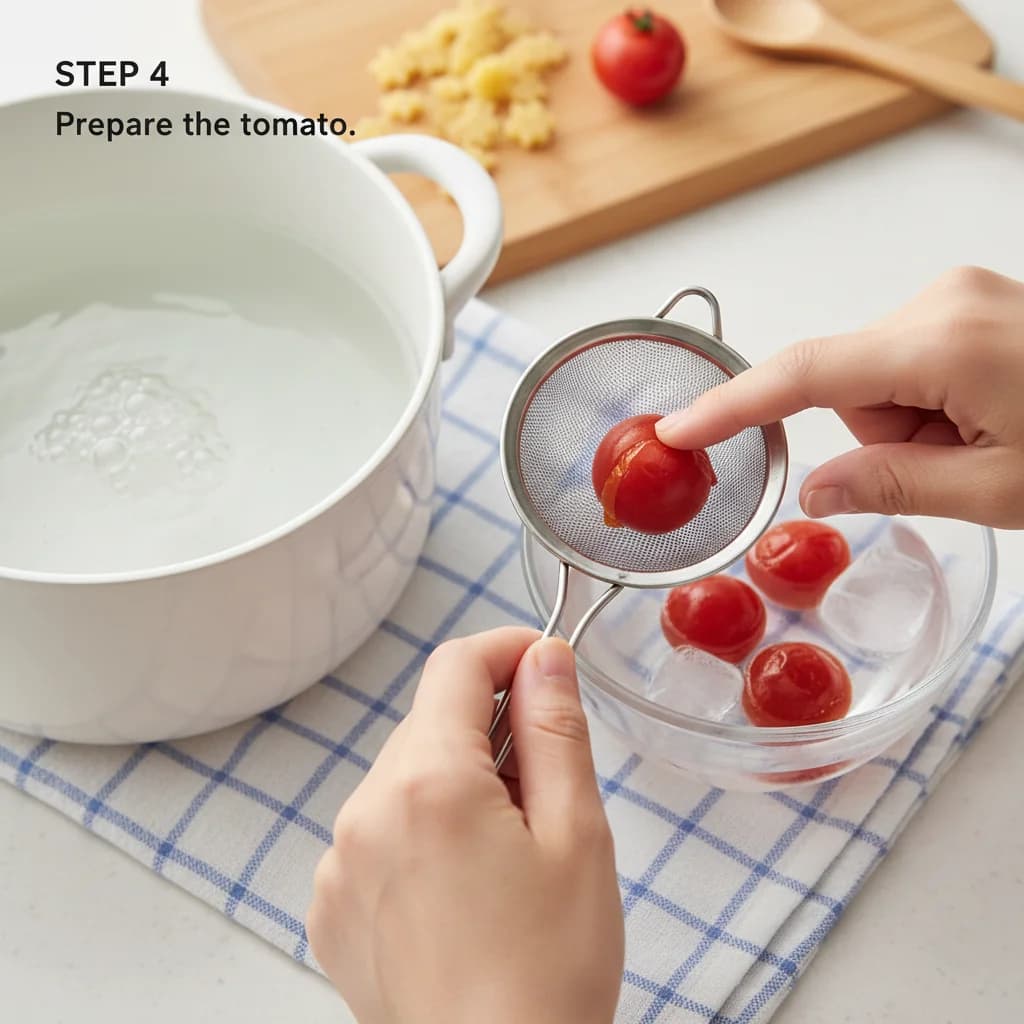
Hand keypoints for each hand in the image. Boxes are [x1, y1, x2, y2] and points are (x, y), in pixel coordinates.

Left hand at [306, 628, 623, 1023]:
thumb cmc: (547, 974)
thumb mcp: (577, 835)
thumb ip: (555, 729)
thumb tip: (543, 658)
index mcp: (429, 783)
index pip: (456, 665)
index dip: (507, 650)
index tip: (544, 665)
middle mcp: (365, 812)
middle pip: (431, 721)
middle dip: (490, 731)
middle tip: (545, 789)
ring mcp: (340, 862)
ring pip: (404, 774)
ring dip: (456, 782)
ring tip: (507, 852)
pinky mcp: (332, 904)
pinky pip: (376, 830)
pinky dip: (419, 830)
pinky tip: (463, 886)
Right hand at [656, 266, 1023, 528]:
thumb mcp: (999, 488)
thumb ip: (891, 485)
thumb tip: (816, 489)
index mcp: (941, 341)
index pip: (804, 374)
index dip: (734, 405)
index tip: (681, 429)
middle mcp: (941, 300)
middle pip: (847, 384)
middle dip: (885, 436)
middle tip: (959, 463)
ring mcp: (959, 296)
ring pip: (879, 379)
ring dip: (914, 423)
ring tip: (989, 438)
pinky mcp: (970, 304)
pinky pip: (911, 363)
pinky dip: (933, 402)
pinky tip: (990, 414)